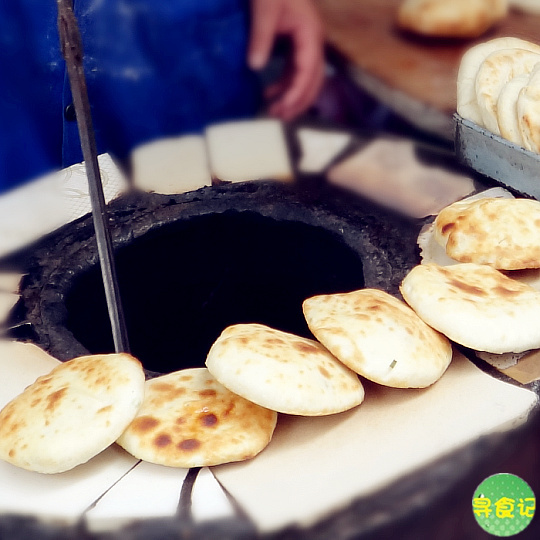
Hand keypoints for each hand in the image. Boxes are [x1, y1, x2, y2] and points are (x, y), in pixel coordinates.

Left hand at [248, 0, 324, 120]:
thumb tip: (255, 67)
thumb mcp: (263, 7)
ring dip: (291, 97)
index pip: (309, 69)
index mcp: (310, 33)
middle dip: (298, 101)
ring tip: (273, 112)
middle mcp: (313, 41)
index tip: (284, 107)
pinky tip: (269, 94)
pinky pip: (294, 71)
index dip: (298, 91)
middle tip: (279, 118)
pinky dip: (284, 85)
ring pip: (305, 79)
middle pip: (313, 80)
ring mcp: (305, 43)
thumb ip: (261, 37)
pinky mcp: (295, 44)